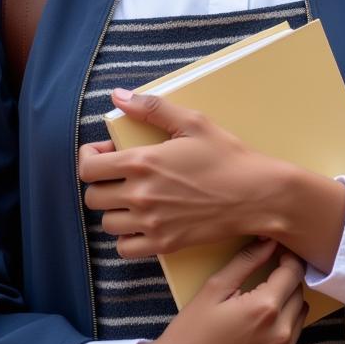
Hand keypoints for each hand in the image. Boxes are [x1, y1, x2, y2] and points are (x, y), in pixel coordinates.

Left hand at [78, 88, 344, 270]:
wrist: (255, 194)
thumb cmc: (226, 155)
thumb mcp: (192, 122)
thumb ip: (151, 108)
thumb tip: (118, 96)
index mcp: (143, 162)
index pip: (89, 168)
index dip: (90, 158)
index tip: (103, 153)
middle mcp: (141, 195)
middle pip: (93, 197)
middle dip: (102, 183)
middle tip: (120, 174)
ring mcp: (151, 223)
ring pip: (107, 223)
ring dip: (114, 209)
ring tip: (133, 196)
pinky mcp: (164, 245)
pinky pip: (124, 248)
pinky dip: (127, 236)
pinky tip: (142, 221)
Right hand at [152, 239, 307, 343]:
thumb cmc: (194, 331)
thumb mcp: (215, 288)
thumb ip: (245, 261)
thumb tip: (268, 241)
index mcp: (265, 308)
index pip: (294, 271)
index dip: (287, 255)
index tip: (276, 249)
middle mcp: (281, 330)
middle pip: (299, 290)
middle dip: (286, 275)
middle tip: (266, 269)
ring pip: (300, 309)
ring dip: (288, 296)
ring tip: (264, 291)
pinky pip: (294, 329)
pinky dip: (285, 316)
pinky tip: (263, 312)